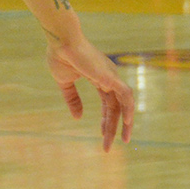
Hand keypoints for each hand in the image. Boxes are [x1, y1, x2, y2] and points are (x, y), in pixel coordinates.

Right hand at [46, 34, 134, 150]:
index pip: (108, 103)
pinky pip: (126, 95)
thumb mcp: (65, 82)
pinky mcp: (110, 76)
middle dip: (113, 127)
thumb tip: (78, 117)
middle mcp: (109, 78)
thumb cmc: (61, 55)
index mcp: (100, 78)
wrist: (61, 41)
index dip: (106, 120)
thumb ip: (72, 99)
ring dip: (125, 123)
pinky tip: (128, 122)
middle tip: (109, 147)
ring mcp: (112, 76)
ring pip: (125, 104)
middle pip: (117, 107)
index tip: (103, 135)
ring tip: (122, 140)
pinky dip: (129, 109)